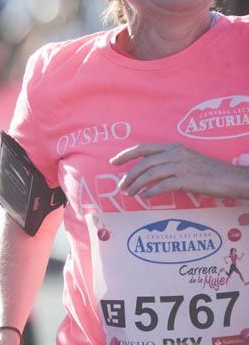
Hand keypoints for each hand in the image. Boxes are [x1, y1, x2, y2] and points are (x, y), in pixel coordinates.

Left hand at [110, 142, 247, 199]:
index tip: (113, 162)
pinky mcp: (187, 180)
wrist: (230, 178)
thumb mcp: (186, 160)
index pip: (143, 147)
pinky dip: (151, 191)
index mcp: (173, 147)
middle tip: (120, 185)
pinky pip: (162, 185)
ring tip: (129, 194)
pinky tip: (145, 197)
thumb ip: (167, 162)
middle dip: (128, 175)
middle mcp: (175, 154)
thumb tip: (146, 173)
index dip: (125, 154)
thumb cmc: (208, 171)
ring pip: (150, 174)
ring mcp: (181, 166)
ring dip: (136, 185)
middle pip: (143, 163)